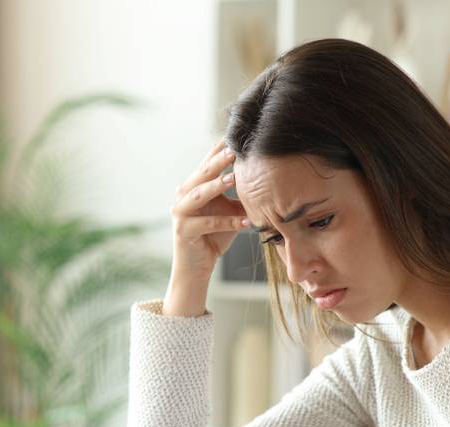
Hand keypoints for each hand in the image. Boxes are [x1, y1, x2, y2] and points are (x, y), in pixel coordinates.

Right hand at [169, 137, 249, 281]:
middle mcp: (184, 196)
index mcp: (194, 187)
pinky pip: (208, 223)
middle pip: (202, 174)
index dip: (219, 150)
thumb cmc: (214, 237)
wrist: (196, 267)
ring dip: (217, 185)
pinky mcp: (184, 231)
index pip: (207, 163)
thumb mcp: (230, 212)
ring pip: (199, 194)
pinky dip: (228, 222)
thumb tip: (268, 180)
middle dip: (218, 160)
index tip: (235, 136)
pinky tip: (246, 221)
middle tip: (235, 149)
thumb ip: (240, 196)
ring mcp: (181, 213)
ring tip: (235, 177)